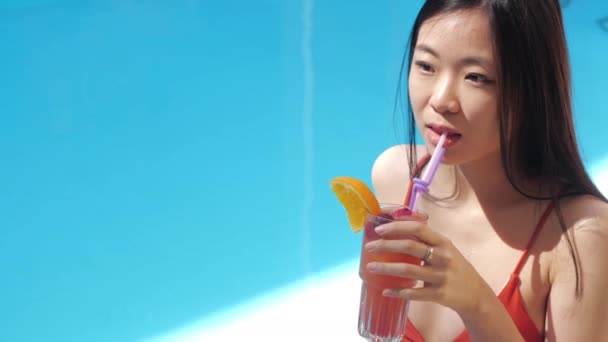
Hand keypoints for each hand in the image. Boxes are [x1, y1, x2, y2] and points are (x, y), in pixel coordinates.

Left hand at [364, 219, 493, 315]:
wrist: (475, 295)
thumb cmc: (455, 268)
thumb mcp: (446, 249)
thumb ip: (426, 241)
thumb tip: (396, 232)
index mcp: (442, 242)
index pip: (417, 228)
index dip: (396, 227)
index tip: (379, 229)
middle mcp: (442, 257)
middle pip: (409, 247)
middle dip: (385, 246)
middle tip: (369, 247)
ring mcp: (441, 276)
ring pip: (407, 270)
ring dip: (386, 268)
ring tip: (370, 267)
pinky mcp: (439, 294)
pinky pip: (413, 293)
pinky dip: (397, 292)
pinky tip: (386, 291)